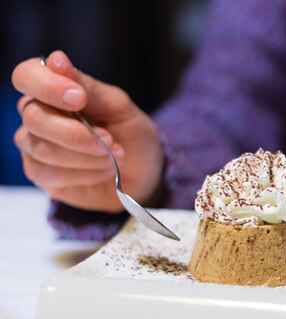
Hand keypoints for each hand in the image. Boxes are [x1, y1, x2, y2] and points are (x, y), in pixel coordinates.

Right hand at [11, 50, 164, 212]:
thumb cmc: (130, 134)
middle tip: (110, 139)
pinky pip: (52, 174)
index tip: (79, 98)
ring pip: (43, 150)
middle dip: (77, 133)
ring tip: (115, 155)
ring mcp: (35, 147)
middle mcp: (37, 116)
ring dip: (88, 156)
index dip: (47, 86)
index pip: (26, 76)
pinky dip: (86, 173)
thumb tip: (56, 59)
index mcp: (52, 90)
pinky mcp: (42, 175)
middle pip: (33, 118)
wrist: (144, 172)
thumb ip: (88, 87)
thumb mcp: (119, 107)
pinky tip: (104, 170)